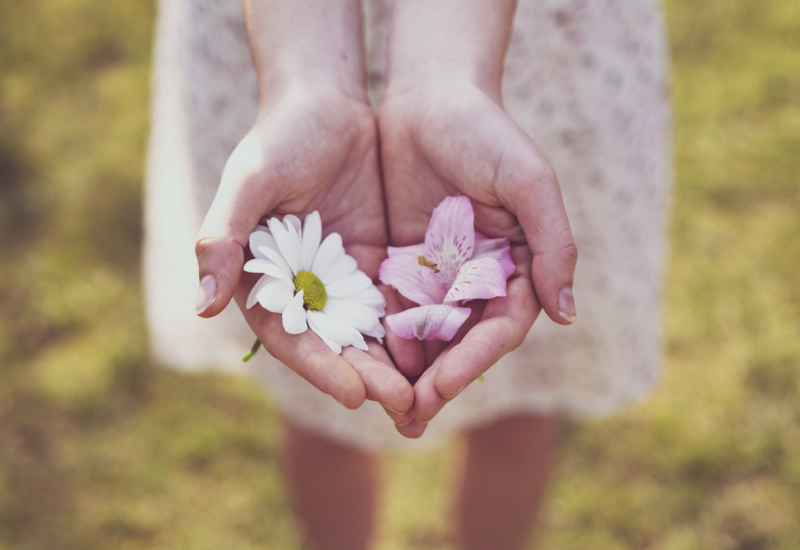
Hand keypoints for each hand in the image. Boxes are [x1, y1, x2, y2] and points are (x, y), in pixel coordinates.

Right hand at [195, 82, 412, 415]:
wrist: (325, 104)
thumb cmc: (279, 137)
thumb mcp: (249, 181)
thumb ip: (224, 239)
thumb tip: (200, 306)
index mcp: (263, 280)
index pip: (291, 336)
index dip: (321, 367)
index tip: (354, 393)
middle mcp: (301, 289)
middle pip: (335, 345)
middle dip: (367, 375)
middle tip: (404, 403)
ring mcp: (340, 279)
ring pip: (369, 332)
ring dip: (394, 364)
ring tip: (427, 391)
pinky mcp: (375, 264)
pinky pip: (396, 302)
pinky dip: (415, 328)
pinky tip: (444, 349)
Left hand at [379, 80, 577, 435]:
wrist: (429, 94)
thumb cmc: (486, 131)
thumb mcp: (528, 181)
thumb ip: (552, 244)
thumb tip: (567, 314)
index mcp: (517, 264)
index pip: (498, 326)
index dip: (473, 360)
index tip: (443, 387)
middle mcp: (479, 276)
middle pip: (461, 341)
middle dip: (438, 380)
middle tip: (409, 418)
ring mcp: (439, 272)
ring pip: (425, 333)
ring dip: (407, 372)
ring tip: (384, 407)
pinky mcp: (402, 261)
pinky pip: (390, 305)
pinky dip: (380, 336)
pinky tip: (360, 362)